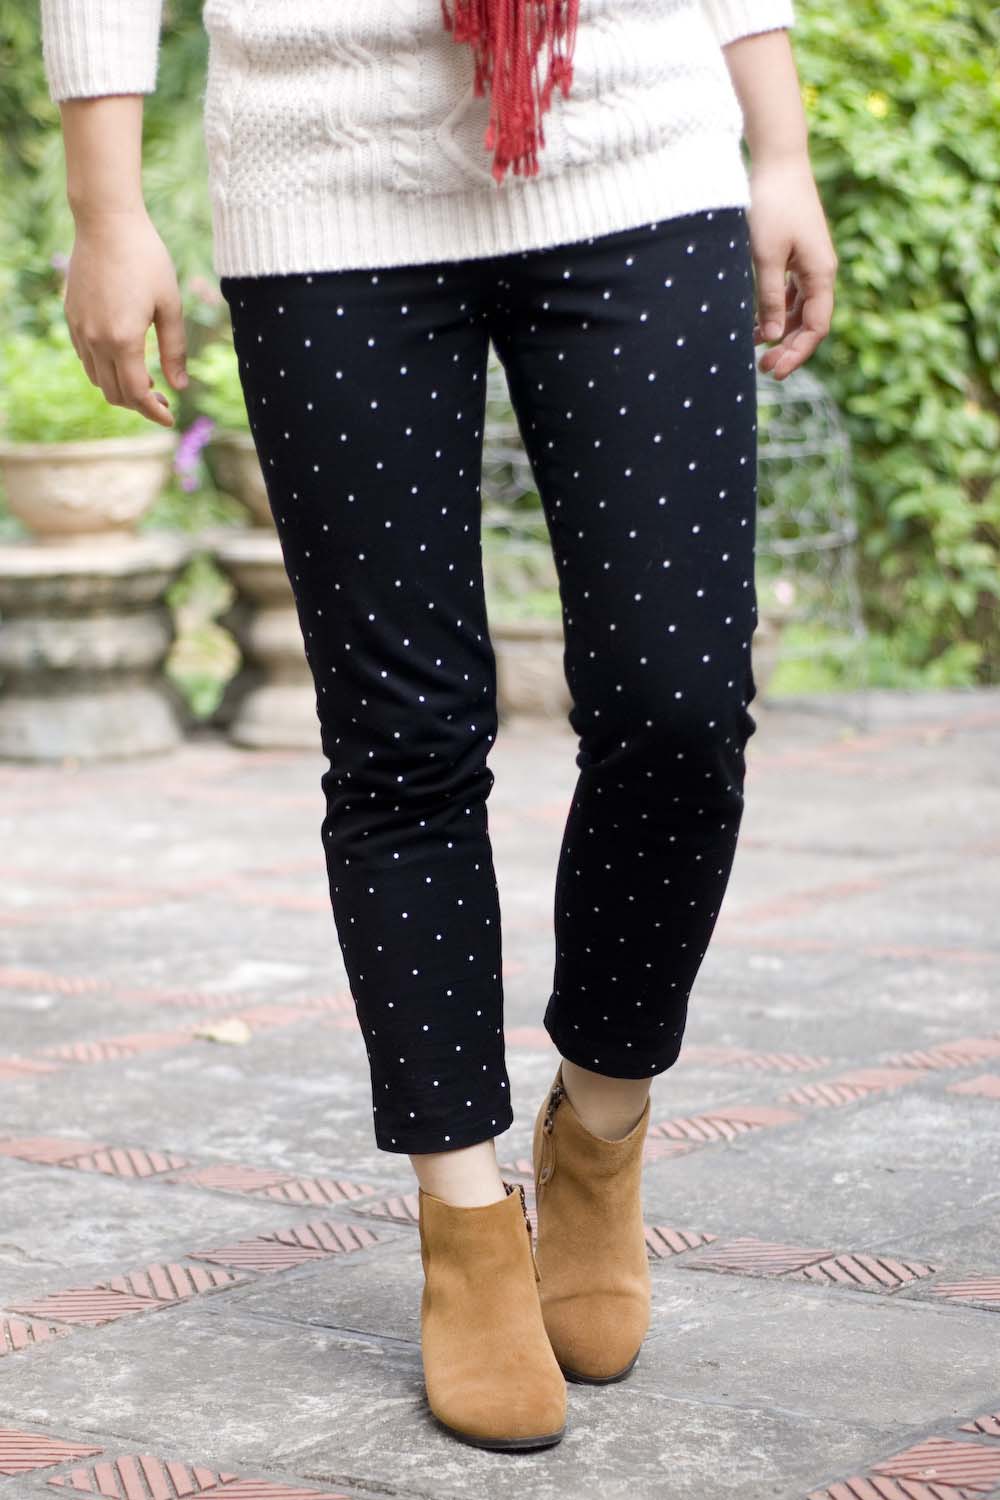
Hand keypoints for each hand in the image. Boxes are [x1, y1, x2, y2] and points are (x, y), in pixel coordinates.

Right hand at [63, 208, 187, 427]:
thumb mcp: (170, 304)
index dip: (154, 412)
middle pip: (115, 393)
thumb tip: (179, 387)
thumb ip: (175, 349)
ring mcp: (80, 329)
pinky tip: (125, 360)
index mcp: (123, 339)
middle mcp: (96, 339)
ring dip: (121, 388)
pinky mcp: (72, 317)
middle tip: (162, 401)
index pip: (137, 394)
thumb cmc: (146, 258)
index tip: (169, 417)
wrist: (106, 222)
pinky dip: (105, 370)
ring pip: (97, 379)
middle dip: (139, 405)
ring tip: (146, 383)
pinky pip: (86, 359)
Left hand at [747, 155, 836, 380]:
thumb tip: (773, 337)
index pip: (816, 327)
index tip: (775, 372)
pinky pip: (792, 293)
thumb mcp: (766, 256)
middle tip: (763, 368)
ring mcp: (810, 262)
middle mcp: (821, 271)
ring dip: (782, 332)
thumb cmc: (772, 205)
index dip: (798, 353)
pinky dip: (777, 310)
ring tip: (757, 351)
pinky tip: (757, 324)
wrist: (778, 161)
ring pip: (800, 309)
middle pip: (810, 322)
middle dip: (789, 348)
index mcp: (821, 273)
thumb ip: (770, 298)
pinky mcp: (798, 254)